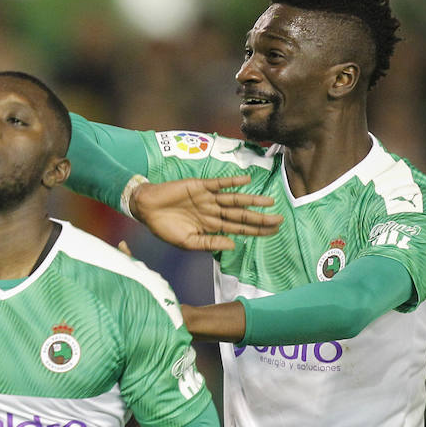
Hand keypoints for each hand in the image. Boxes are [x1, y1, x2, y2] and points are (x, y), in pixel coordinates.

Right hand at [130, 175, 280, 251]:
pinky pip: (219, 184)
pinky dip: (232, 182)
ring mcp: (208, 198)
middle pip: (241, 215)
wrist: (146, 208)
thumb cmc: (164, 227)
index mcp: (211, 226)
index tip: (273, 231)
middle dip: (260, 218)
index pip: (239, 229)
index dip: (256, 230)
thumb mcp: (187, 242)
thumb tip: (233, 245)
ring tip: (269, 202)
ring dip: (252, 200)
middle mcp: (213, 211)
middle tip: (280, 220)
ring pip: (234, 200)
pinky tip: (246, 181)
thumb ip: (209, 244)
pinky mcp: (199, 186)